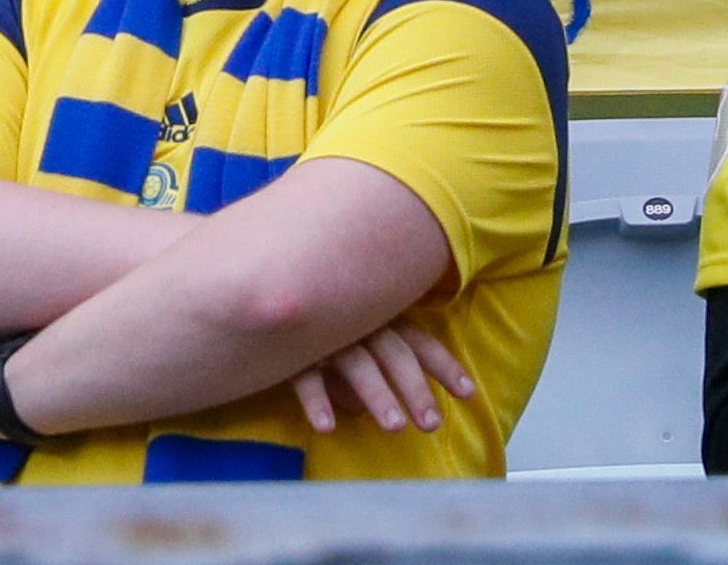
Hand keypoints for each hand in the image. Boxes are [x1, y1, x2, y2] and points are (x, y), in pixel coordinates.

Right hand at [287, 318, 473, 435]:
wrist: (260, 298)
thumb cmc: (315, 326)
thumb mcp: (347, 342)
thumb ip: (362, 370)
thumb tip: (363, 407)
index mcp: (377, 318)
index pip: (418, 342)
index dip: (444, 366)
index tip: (468, 393)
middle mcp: (356, 323)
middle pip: (394, 353)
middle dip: (415, 388)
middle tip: (431, 424)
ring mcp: (324, 334)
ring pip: (357, 363)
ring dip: (378, 395)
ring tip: (396, 428)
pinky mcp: (290, 350)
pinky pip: (304, 375)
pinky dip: (317, 400)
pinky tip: (326, 427)